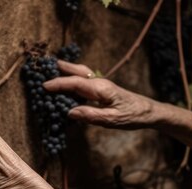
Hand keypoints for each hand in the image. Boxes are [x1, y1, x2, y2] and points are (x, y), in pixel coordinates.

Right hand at [43, 60, 159, 129]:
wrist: (148, 112)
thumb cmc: (132, 116)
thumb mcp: (112, 120)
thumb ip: (91, 116)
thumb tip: (70, 112)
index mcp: (101, 88)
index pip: (75, 83)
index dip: (58, 84)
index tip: (43, 86)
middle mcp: (100, 82)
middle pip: (77, 71)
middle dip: (61, 68)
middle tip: (43, 65)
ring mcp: (102, 84)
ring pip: (81, 73)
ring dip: (67, 70)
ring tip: (52, 68)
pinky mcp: (103, 89)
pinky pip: (85, 80)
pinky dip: (73, 77)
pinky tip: (68, 82)